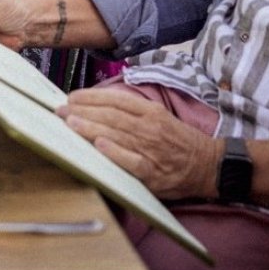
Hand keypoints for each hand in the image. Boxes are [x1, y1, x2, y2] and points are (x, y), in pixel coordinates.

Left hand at [57, 88, 219, 200]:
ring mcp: (150, 149)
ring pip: (117, 134)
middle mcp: (149, 127)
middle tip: (60, 110)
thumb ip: (135, 113)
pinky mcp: (152, 172)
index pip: (116, 101)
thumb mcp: (161, 117)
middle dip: (83, 111)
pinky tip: (98, 145)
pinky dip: (115, 152)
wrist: (208, 165)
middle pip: (111, 116)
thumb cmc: (180, 141)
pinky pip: (130, 161)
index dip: (92, 97)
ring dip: (91, 127)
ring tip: (70, 123)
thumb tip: (102, 108)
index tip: (72, 97)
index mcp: (151, 112)